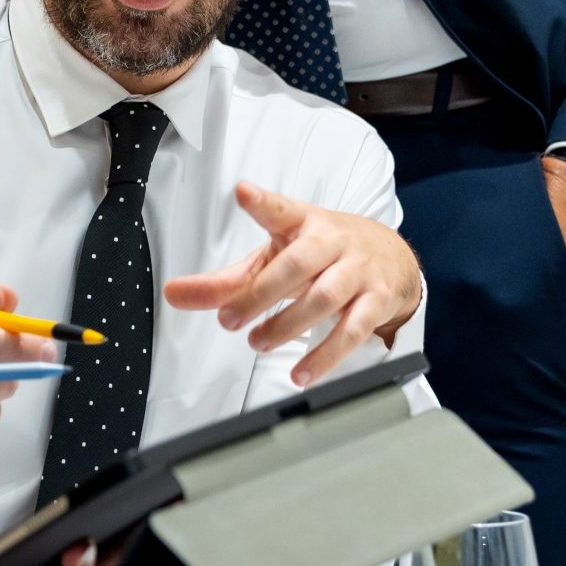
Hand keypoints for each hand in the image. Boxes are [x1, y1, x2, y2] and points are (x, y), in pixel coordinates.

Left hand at [163, 182, 421, 387]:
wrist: (391, 257)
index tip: (243, 192)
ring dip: (287, 325)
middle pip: (297, 265)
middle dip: (260, 294)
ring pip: (325, 298)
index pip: (279, 209)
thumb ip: (226, 281)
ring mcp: (358, 270)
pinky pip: (353, 330)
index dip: (262, 202)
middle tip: (230, 320)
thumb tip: (174, 294)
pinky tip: (301, 373)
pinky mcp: (378, 300)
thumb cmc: (321, 255)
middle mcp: (332, 241)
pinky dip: (326, 356)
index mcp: (301, 223)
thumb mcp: (274, 257)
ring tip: (258, 344)